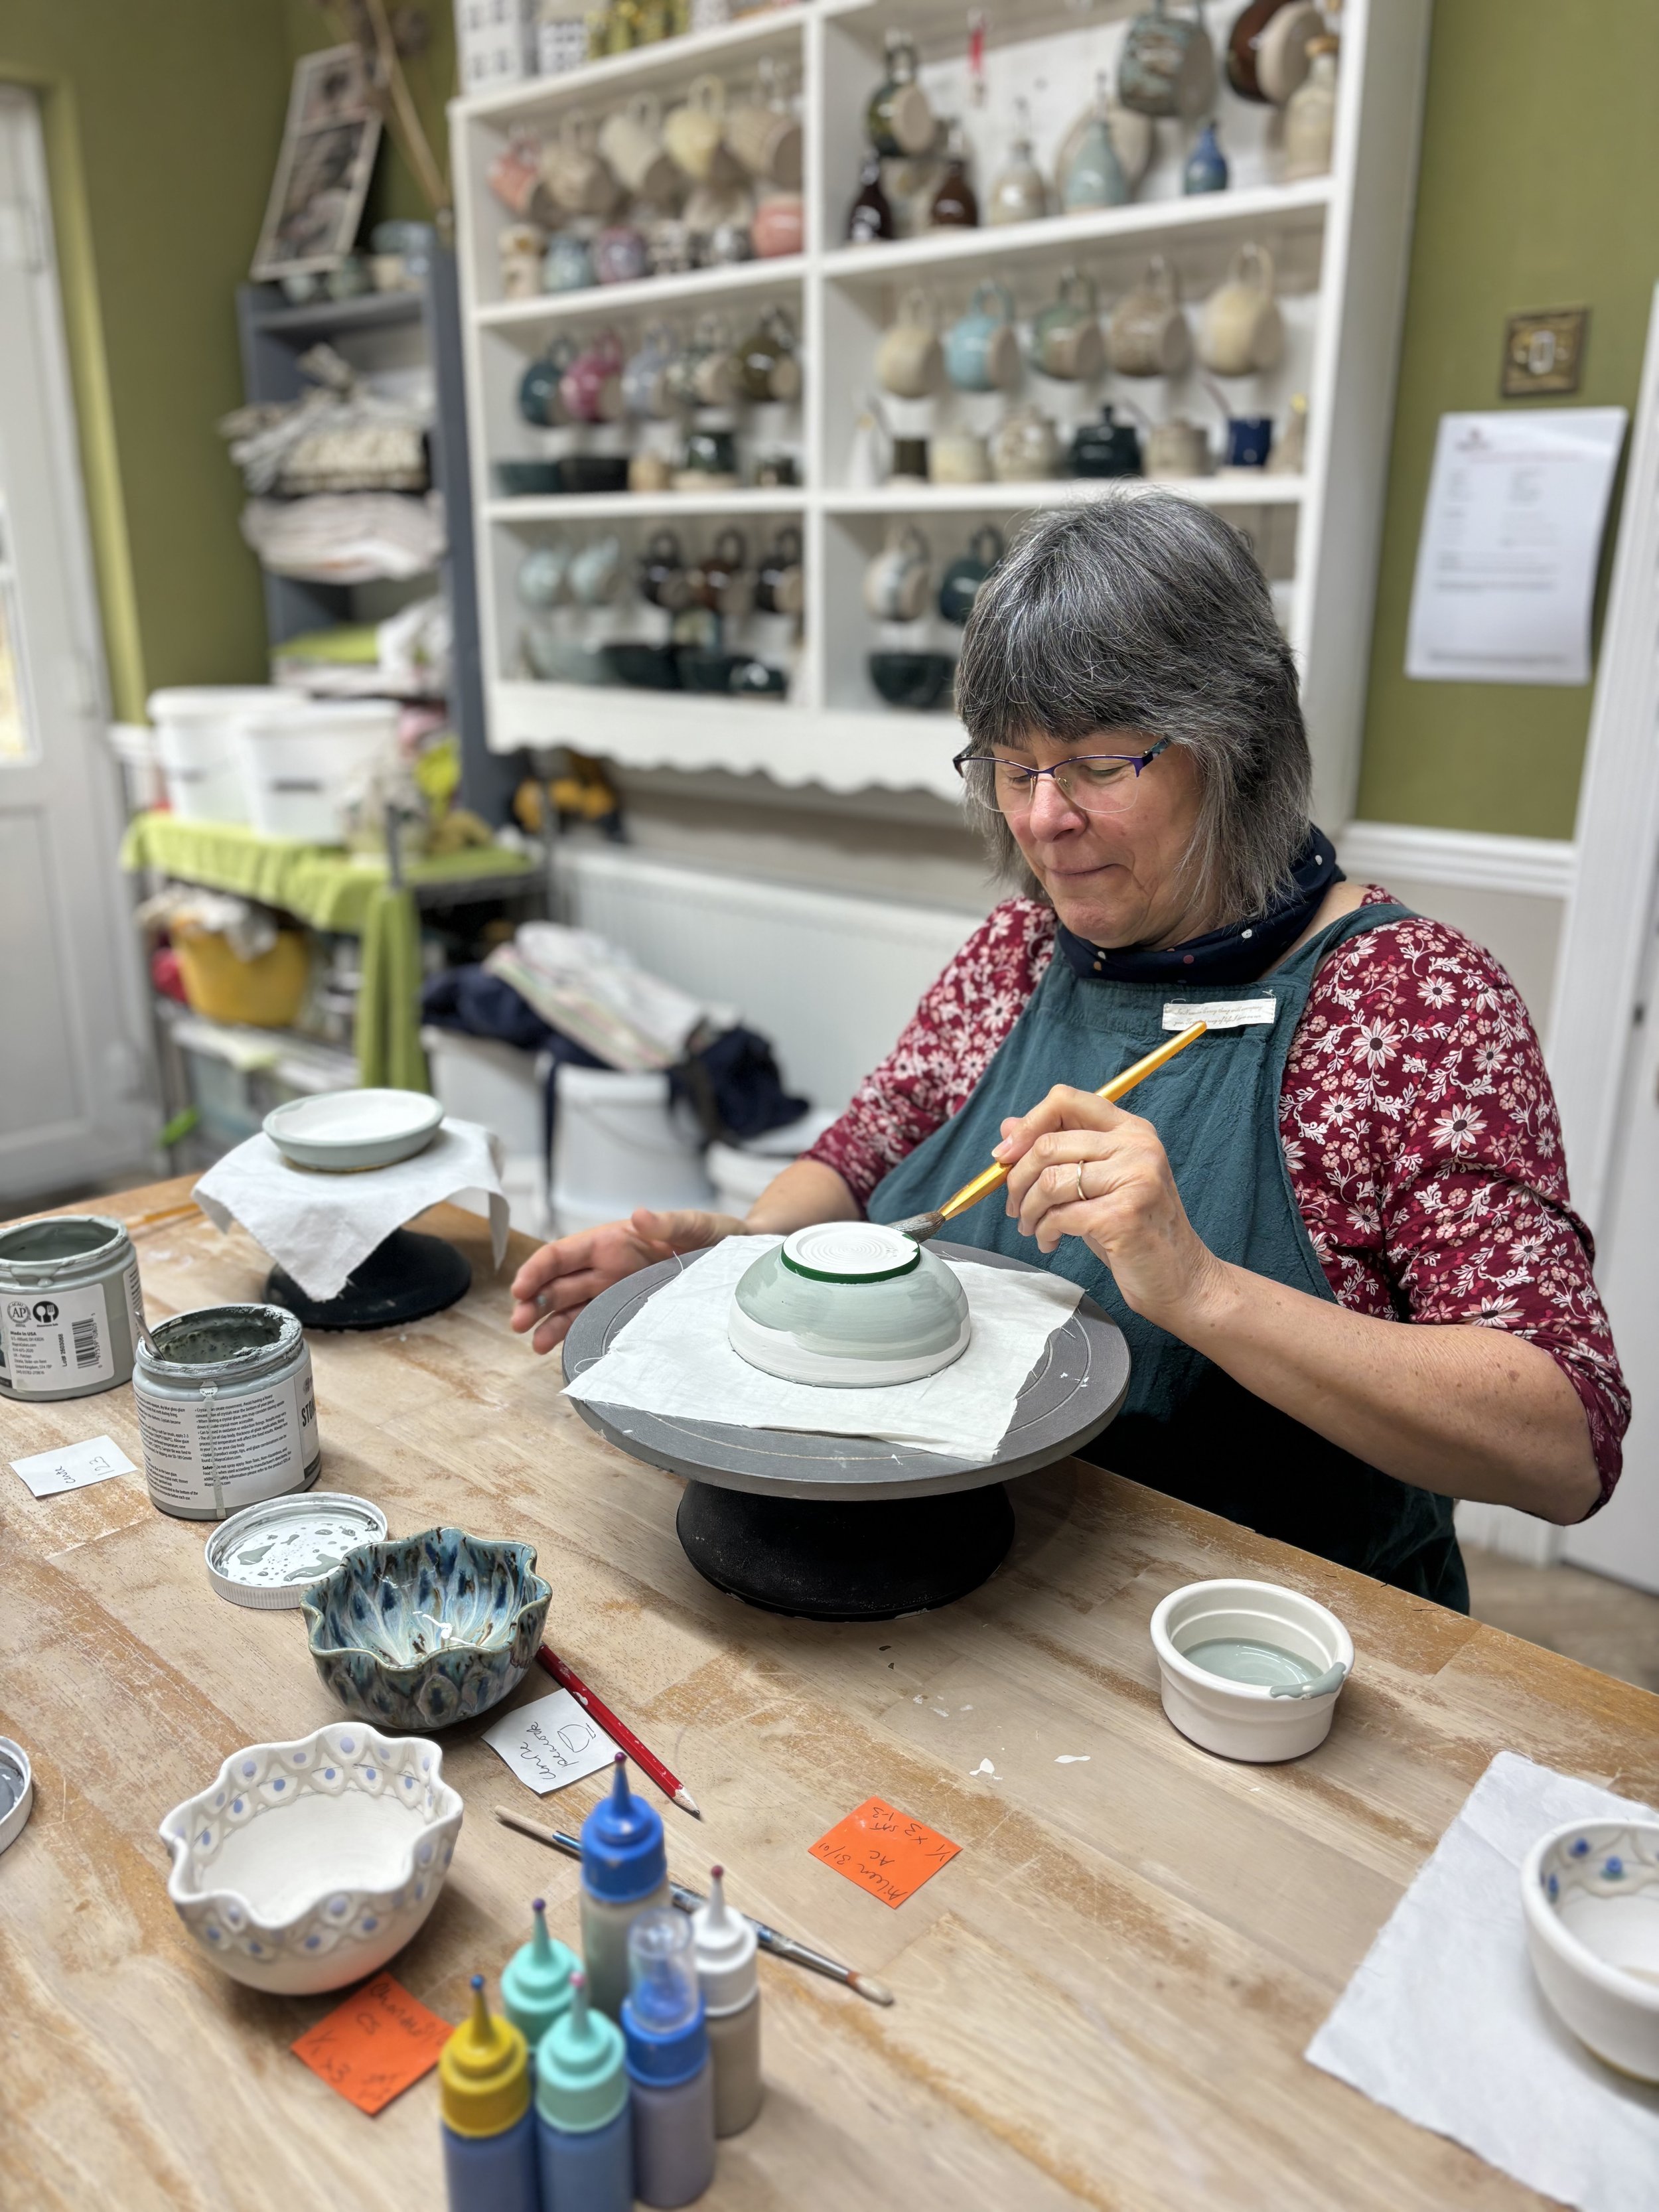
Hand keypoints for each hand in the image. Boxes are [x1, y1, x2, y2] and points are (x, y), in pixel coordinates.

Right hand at [510, 1207, 745, 1354]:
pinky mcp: (629, 1310)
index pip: (564, 1253)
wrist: (743, 1262)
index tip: (521, 1288)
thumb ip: (669, 1222)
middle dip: (534, 1300)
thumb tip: (640, 1215)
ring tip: (535, 1344)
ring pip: (571, 1306)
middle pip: (559, 1282)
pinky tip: (559, 1350)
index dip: (538, 1269)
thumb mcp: (697, 1225)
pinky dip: (573, 1334)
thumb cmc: (718, 1235)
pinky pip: (594, 1322)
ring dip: (549, 1322)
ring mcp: (616, 1290)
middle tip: (519, 1322)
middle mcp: (608, 1265)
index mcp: (614, 1240)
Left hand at [993, 1084, 1222, 1330]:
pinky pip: (1060, 1216)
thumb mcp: (1094, 1183)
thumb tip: (1007, 1127)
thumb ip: (1058, 1151)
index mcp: (1131, 1129)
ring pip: (1049, 1182)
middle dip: (1017, 1180)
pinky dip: (1044, 1232)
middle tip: (1015, 1208)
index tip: (1004, 1155)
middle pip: (1048, 1145)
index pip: (1065, 1100)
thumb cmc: (1133, 1230)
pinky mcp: (1125, 1215)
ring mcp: (1136, 1178)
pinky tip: (1050, 1242)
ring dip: (1029, 1210)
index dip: (1027, 1125)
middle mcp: (1137, 1146)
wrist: (1180, 1277)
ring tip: (1032, 1228)